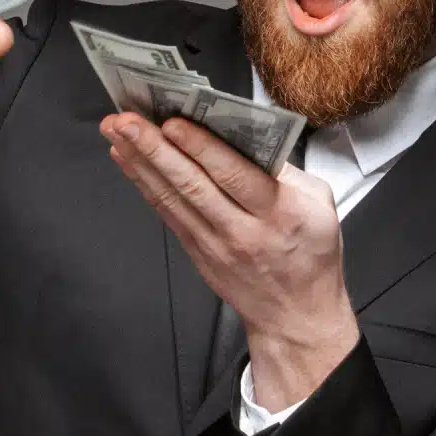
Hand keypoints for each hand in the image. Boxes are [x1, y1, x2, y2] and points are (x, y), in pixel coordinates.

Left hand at [102, 112, 358, 407]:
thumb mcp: (320, 204)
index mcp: (279, 212)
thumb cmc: (311, 254)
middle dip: (154, 148)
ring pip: (171, 197)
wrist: (296, 316)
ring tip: (115, 132)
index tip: (173, 122)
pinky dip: (144, 183)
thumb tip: (248, 133)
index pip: (234, 175)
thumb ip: (287, 169)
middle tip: (126, 120)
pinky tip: (127, 160)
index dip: (200, 147)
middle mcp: (242, 229)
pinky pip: (167, 213)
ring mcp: (214, 244)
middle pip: (192, 184)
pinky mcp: (197, 252)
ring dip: (140, 161)